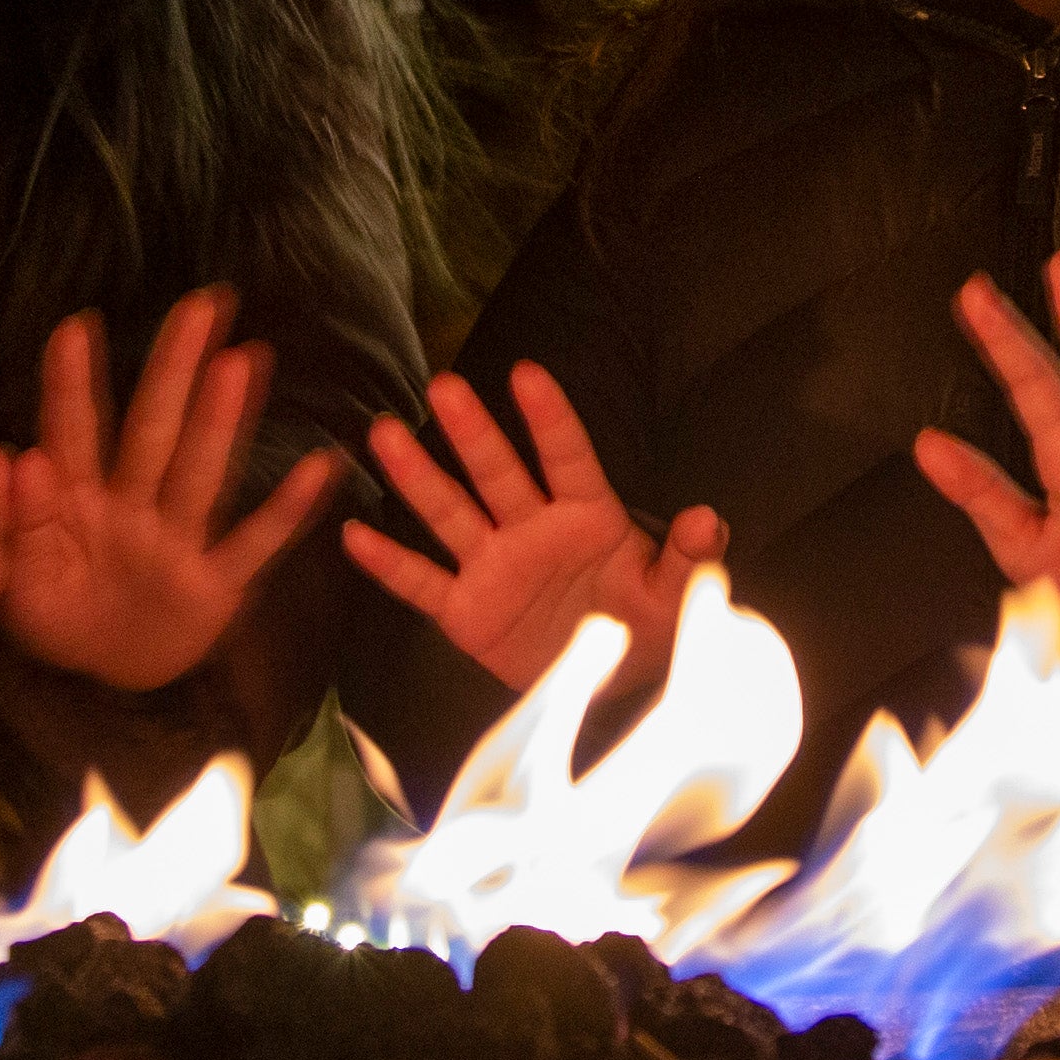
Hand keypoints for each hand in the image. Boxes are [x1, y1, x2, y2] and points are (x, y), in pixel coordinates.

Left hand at [0, 288, 344, 692]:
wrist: (106, 678)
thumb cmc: (58, 616)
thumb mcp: (15, 584)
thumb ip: (15, 525)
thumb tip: (16, 458)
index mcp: (76, 505)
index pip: (73, 436)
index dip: (73, 386)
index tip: (75, 327)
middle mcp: (132, 509)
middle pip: (153, 430)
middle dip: (174, 368)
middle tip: (200, 302)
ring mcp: (177, 543)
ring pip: (201, 472)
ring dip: (222, 420)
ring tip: (244, 358)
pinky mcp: (215, 585)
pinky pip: (255, 544)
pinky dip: (288, 510)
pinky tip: (324, 466)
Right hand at [338, 360, 726, 694]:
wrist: (609, 685)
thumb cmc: (646, 624)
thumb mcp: (676, 596)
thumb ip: (688, 558)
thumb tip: (707, 517)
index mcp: (589, 517)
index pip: (568, 459)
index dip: (550, 420)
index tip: (526, 374)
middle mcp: (533, 529)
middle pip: (498, 473)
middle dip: (473, 433)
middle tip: (444, 386)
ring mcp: (494, 566)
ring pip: (450, 513)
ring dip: (418, 477)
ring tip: (384, 434)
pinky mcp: (466, 611)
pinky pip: (422, 583)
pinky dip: (389, 565)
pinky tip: (352, 536)